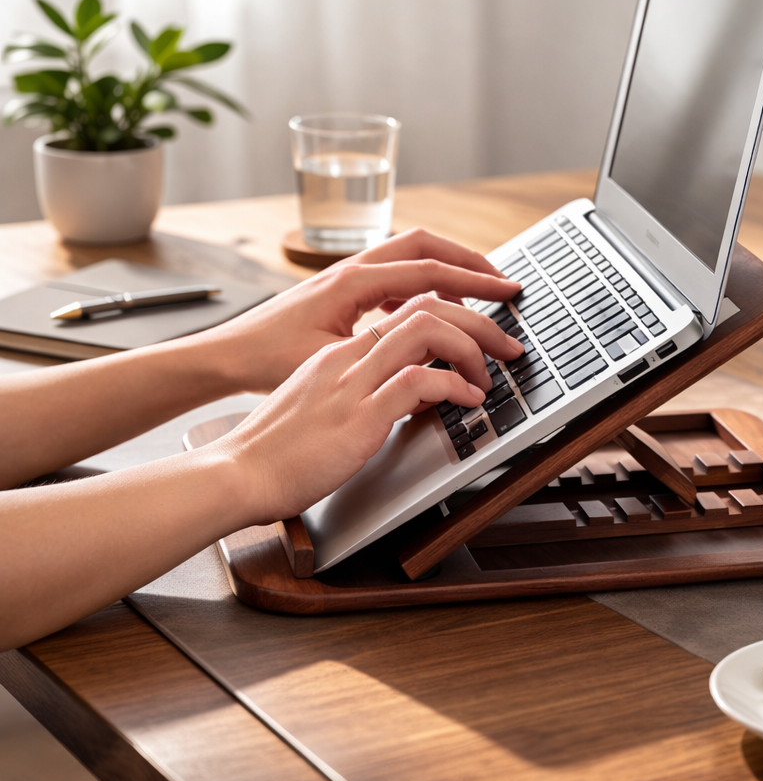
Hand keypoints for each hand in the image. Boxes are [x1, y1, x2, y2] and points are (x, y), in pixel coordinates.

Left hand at [207, 228, 521, 392]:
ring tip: (477, 293)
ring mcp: (346, 274)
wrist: (226, 356)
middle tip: (503, 283)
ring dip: (448, 268)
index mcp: (354, 282)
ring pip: (411, 255)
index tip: (509, 292)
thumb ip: (383, 356)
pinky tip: (430, 307)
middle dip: (471, 262)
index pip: (433, 272)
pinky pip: (395, 272)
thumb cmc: (267, 360)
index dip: (478, 283)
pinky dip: (423, 281)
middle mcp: (352, 268)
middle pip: (428, 246)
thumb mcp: (331, 362)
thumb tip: (433, 362)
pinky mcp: (342, 287)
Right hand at [221, 304, 519, 522]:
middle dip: (478, 319)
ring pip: (426, 330)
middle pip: (426, 306)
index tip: (480, 330)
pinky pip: (419, 381)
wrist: (237, 474)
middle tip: (507, 343)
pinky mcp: (358, 415)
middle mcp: (349, 358)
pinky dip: (454, 385)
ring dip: (471, 347)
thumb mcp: (324, 409)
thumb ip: (365, 394)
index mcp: (341, 354)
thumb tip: (413, 394)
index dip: (453, 312)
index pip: (407, 309)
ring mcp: (352, 382)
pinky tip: (469, 400)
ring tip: (491, 373)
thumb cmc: (276, 450)